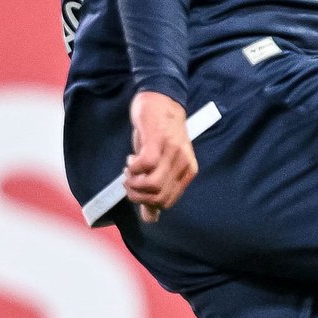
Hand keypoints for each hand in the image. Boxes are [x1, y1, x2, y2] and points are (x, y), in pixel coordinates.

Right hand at [126, 90, 197, 220]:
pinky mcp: (158, 141)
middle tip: (129, 182)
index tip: (136, 190)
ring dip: (133, 183)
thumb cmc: (159, 133)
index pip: (167, 202)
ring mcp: (172, 152)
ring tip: (129, 172)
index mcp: (187, 171)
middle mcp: (183, 163)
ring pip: (152, 185)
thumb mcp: (162, 163)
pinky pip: (145, 165)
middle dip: (137, 195)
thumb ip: (158, 188)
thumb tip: (151, 218)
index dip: (147, 202)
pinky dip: (133, 167)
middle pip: (159, 197)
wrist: (162, 98)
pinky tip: (131, 159)